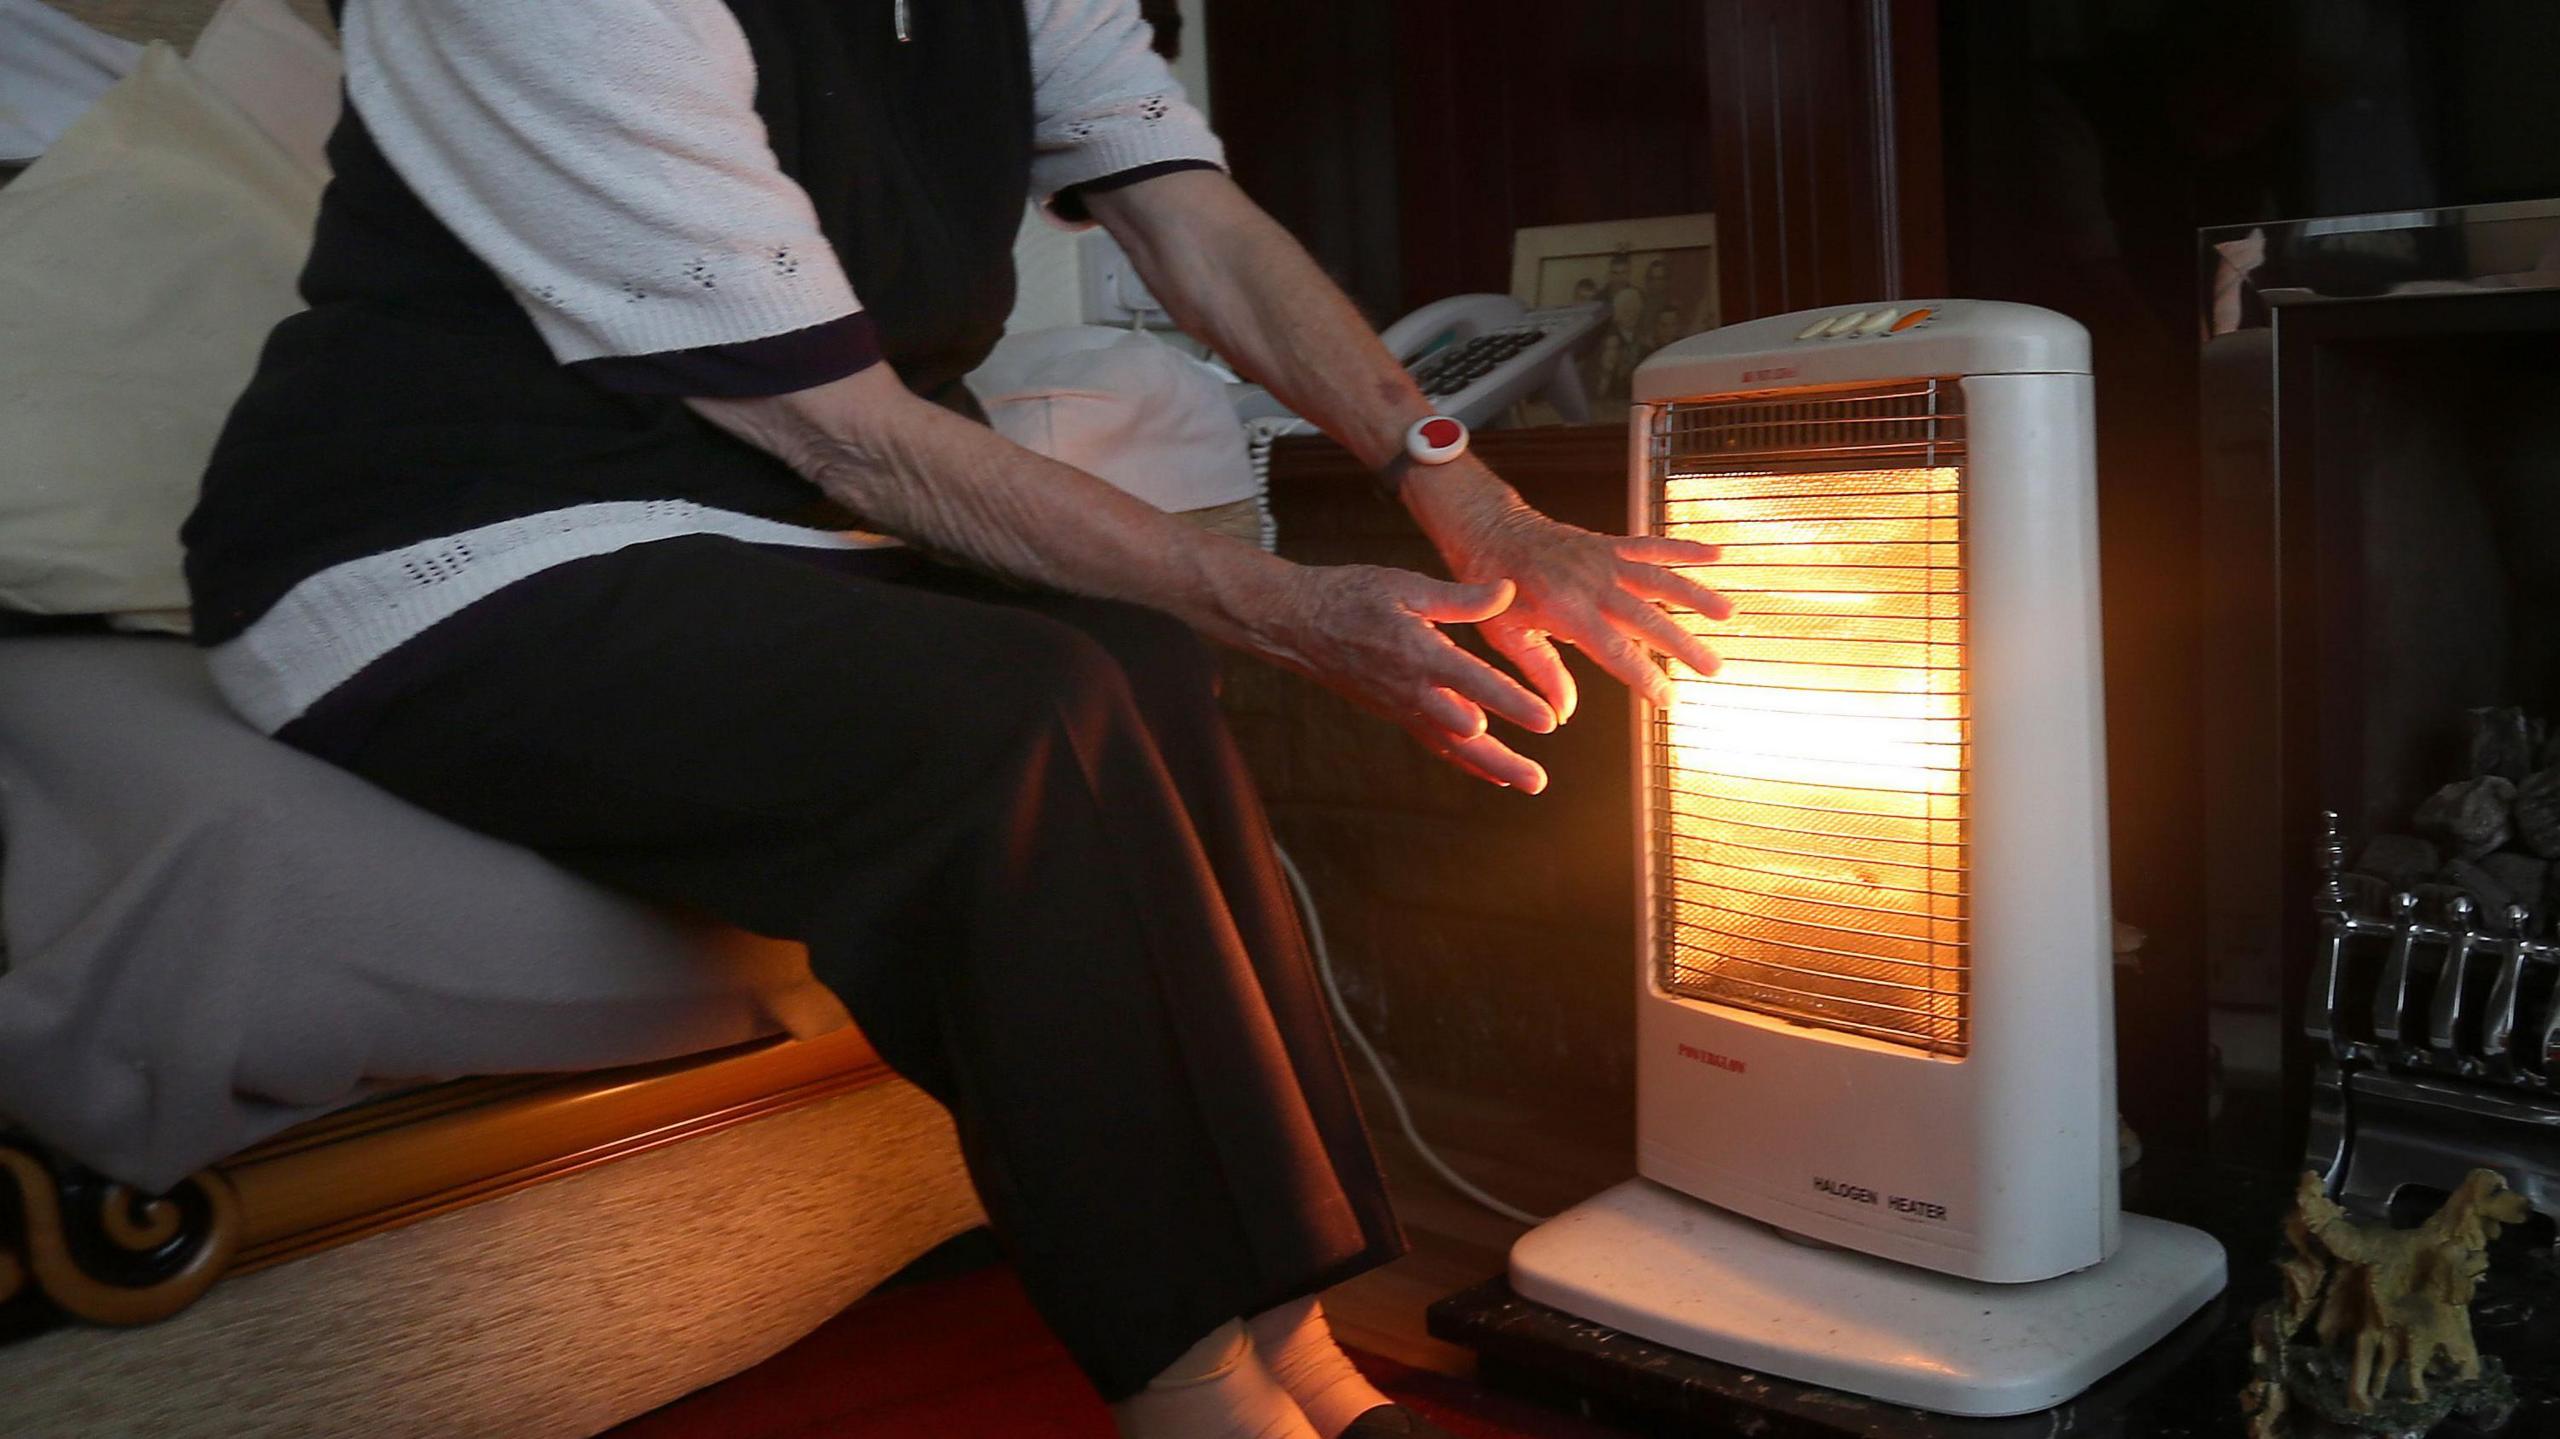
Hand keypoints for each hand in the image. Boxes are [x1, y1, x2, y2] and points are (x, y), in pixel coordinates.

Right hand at [1252, 564, 1561, 791]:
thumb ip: (1461, 597)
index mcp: (1420, 653)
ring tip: (1528, 783)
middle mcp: (1412, 689)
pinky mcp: (1395, 713)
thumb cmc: (1352, 596)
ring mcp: (1402, 706)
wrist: (1299, 624)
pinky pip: (1434, 743)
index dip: (1512, 703)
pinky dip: (1463, 760)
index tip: (1547, 720)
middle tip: (1539, 781)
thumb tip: (1508, 591)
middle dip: (1504, 757)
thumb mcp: (1406, 585)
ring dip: (1490, 767)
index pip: (1475, 682)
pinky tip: (1493, 773)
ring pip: (1451, 746)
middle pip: (1465, 733)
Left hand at [1406, 461, 1730, 719]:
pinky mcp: (1609, 545)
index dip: (1644, 677)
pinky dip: (1685, 549)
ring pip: (1658, 578)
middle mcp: (1591, 583)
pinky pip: (1651, 546)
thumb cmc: (1493, 591)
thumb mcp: (1505, 637)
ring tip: (1728, 613)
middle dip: (1683, 644)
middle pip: (1647, 618)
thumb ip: (1540, 672)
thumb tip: (1564, 713)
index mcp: (1565, 610)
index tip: (1669, 700)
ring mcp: (1603, 560)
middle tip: (1715, 668)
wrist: (1488, 531)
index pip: (1614, 651)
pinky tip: (1719, 554)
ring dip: (1696, 595)